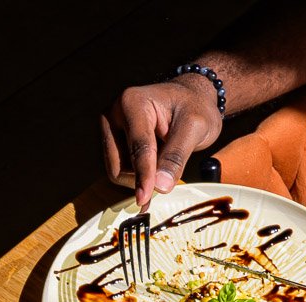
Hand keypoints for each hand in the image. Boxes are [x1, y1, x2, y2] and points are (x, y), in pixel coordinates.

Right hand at [102, 76, 221, 208]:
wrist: (190, 99)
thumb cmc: (194, 107)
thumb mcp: (195, 128)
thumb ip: (176, 156)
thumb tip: (160, 186)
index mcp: (133, 102)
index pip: (138, 147)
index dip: (143, 175)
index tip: (145, 198)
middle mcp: (114, 114)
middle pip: (119, 166)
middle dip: (142, 178)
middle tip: (168, 176)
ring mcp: (110, 130)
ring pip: (117, 173)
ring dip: (140, 178)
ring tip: (162, 163)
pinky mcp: (112, 143)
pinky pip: (120, 172)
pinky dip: (138, 178)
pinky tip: (154, 171)